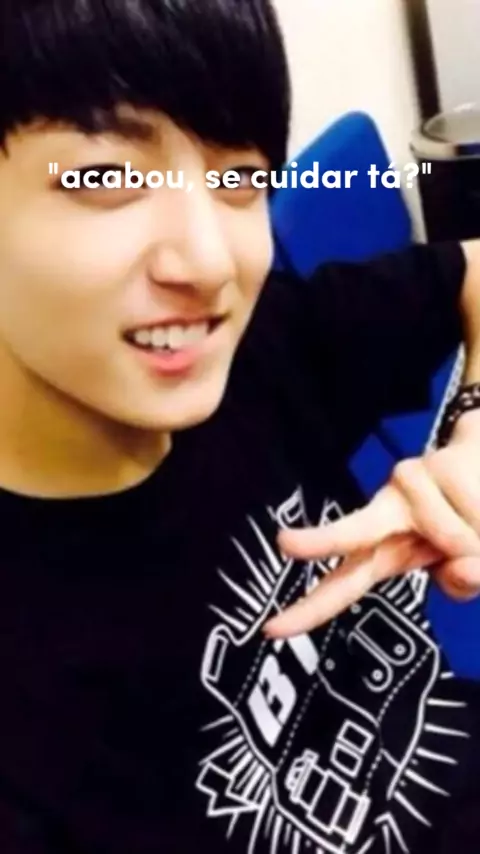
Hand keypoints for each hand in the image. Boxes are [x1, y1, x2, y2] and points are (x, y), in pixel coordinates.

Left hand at [264, 438, 479, 638]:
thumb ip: (463, 583)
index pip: (342, 585)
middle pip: (352, 531)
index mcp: (384, 548)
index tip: (270, 630)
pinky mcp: (435, 464)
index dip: (310, 611)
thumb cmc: (471, 525)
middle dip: (321, 540)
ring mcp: (407, 484)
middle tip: (283, 542)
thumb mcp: (467, 569)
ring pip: (454, 537)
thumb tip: (463, 568)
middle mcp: (386, 512)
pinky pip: (475, 515)